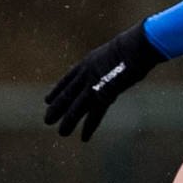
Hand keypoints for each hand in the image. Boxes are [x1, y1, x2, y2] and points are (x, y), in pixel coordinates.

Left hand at [44, 23, 165, 140]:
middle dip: (57, 108)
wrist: (135, 46)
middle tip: (47, 120)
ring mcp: (93, 84)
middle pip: (67, 94)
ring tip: (62, 133)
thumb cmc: (135, 44)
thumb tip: (121, 63)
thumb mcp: (117, 51)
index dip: (57, 91)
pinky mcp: (104, 94)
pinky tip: (84, 138)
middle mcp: (86, 74)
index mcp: (88, 62)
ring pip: (76, 106)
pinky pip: (95, 114)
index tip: (47, 100)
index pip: (68, 79)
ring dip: (69, 121)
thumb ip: (113, 61)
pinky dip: (90, 126)